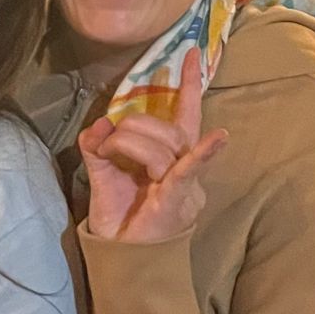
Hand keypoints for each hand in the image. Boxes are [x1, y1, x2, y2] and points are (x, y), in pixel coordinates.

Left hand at [79, 49, 228, 242]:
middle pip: (168, 129)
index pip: (184, 115)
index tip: (190, 53)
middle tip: (109, 139)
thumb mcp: (103, 174)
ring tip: (109, 152)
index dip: (189, 84)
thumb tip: (99, 124)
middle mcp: (185, 168)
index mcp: (172, 159)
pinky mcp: (178, 199)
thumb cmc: (119, 218)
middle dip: (134, 126)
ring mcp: (185, 185)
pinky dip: (202, 154)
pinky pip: (189, 171)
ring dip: (131, 142)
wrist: (120, 260)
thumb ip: (98, 146)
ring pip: (164, 144)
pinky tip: (217, 138)